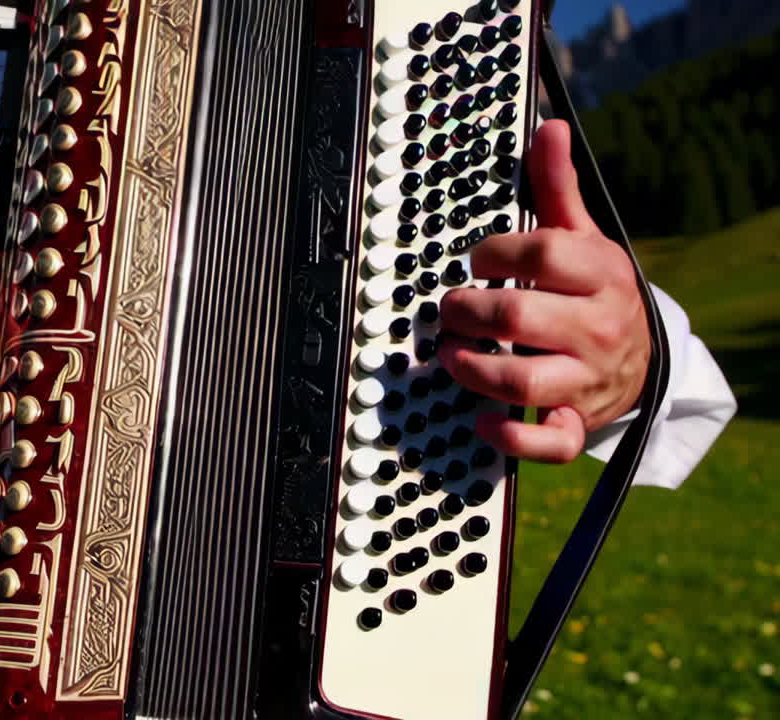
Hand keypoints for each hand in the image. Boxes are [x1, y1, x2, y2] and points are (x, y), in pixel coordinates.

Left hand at [438, 119, 650, 462]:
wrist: (643, 359)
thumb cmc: (595, 294)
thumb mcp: (584, 239)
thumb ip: (558, 189)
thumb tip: (547, 129)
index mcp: (599, 276)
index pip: (541, 255)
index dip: (495, 252)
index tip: (477, 259)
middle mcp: (595, 329)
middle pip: (518, 317)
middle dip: (469, 311)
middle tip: (451, 309)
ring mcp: (586, 380)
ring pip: (523, 381)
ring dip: (473, 368)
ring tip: (451, 354)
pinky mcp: (577, 422)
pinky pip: (548, 441)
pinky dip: (512, 437)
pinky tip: (482, 421)